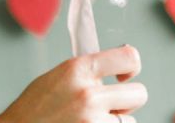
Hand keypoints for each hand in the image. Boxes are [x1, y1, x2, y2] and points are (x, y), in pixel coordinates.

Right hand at [0, 45, 146, 122]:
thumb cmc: (34, 108)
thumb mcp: (59, 76)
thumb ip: (89, 70)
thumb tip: (121, 66)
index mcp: (79, 69)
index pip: (129, 57)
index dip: (132, 66)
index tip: (124, 75)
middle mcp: (88, 94)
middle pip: (140, 94)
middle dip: (129, 100)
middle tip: (112, 105)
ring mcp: (92, 121)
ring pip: (130, 120)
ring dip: (116, 121)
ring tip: (91, 120)